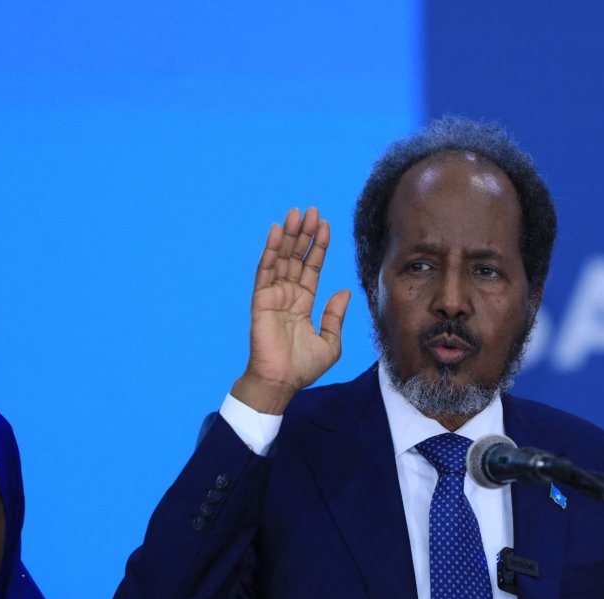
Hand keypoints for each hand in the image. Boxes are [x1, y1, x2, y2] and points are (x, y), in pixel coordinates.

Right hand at [230, 207, 350, 413]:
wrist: (281, 382)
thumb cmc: (303, 368)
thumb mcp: (330, 342)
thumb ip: (335, 316)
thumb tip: (342, 291)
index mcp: (304, 303)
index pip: (312, 268)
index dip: (319, 247)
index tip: (325, 225)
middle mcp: (288, 295)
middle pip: (297, 257)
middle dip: (304, 234)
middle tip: (312, 210)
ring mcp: (274, 295)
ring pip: (282, 259)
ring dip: (290, 236)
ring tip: (297, 213)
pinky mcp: (261, 299)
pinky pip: (266, 270)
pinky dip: (271, 250)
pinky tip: (278, 232)